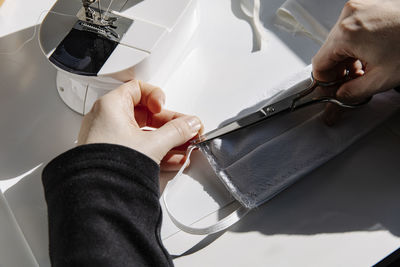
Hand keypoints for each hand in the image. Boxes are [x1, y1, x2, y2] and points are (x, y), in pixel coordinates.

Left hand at [77, 80, 202, 170]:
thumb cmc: (110, 165)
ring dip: (167, 140)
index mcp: (111, 107)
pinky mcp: (113, 156)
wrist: (96, 195)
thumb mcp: (152, 144)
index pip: (138, 89)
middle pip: (146, 114)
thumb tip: (189, 125)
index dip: (156, 96)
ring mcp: (110, 139)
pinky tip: (173, 160)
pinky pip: (139, 148)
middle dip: (170, 124)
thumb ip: (176, 131)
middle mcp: (108, 120)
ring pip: (144, 133)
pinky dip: (156, 151)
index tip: (165, 108)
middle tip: (186, 130)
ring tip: (184, 147)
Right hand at [312, 0, 399, 123]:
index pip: (319, 65)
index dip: (324, 85)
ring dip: (346, 61)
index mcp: (346, 33)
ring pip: (339, 42)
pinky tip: (369, 58)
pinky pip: (351, 31)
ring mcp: (359, 9)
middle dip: (337, 74)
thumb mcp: (381, 79)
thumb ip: (351, 94)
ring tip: (363, 73)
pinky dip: (355, 47)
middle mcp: (349, 17)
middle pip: (328, 53)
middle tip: (348, 88)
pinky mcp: (368, 7)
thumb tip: (338, 100)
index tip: (331, 94)